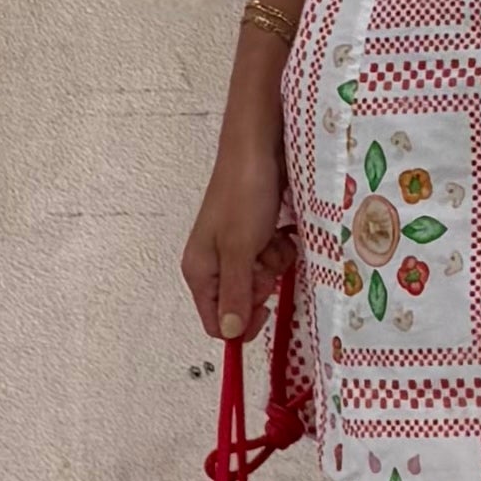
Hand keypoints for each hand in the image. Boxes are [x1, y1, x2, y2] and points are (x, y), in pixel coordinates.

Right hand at [181, 117, 294, 344]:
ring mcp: (236, 248)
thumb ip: (236, 293)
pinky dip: (279, 247)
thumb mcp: (240, 248)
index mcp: (200, 271)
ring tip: (272, 235)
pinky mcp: (255, 235)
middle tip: (265, 258)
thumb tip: (231, 332)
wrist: (260, 148)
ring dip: (273, 263)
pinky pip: (272, 258)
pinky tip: (279, 227)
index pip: (217, 322)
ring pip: (261, 280)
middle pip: (241, 302)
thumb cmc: (244, 195)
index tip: (265, 306)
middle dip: (260, 286)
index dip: (242, 322)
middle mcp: (214, 264)